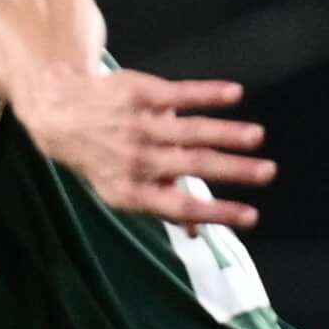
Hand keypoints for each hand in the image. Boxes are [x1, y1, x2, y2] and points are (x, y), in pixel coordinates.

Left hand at [10, 63, 274, 228]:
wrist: (60, 112)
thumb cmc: (102, 158)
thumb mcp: (122, 190)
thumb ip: (162, 205)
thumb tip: (198, 234)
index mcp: (131, 193)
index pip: (181, 208)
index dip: (218, 214)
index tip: (252, 216)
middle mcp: (135, 161)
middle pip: (192, 166)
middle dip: (233, 171)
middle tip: (268, 173)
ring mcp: (137, 125)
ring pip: (190, 131)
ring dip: (227, 133)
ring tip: (257, 137)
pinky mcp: (141, 94)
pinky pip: (180, 94)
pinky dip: (208, 94)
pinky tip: (234, 94)